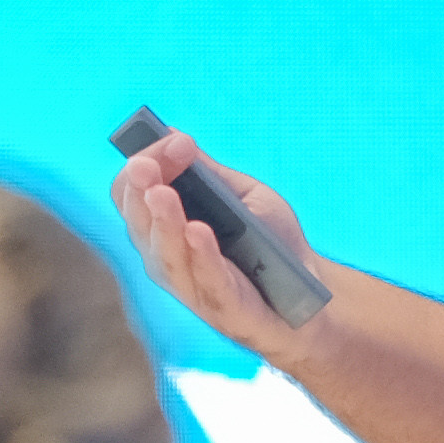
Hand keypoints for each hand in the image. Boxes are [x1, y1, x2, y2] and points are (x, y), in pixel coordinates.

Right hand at [110, 129, 318, 361]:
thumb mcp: (243, 197)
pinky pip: (209, 280)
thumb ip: (208, 173)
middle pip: (138, 223)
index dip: (145, 165)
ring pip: (166, 254)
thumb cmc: (272, 243)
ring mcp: (191, 286)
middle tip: (144, 165)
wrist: (310, 295)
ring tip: (161, 193)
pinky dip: (202, 255)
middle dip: (140, 191)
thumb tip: (172, 134)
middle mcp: (166, 256)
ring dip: (163, 222)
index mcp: (164, 226)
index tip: (178, 142)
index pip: (133, 193)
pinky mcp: (223, 308)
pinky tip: (197, 230)